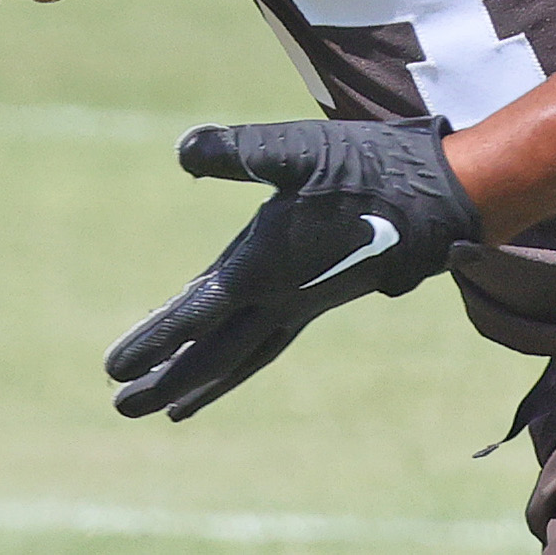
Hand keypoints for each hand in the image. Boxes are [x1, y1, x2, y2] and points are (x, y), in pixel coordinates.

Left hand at [104, 117, 481, 420]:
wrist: (443, 197)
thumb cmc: (367, 168)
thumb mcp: (295, 150)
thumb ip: (237, 151)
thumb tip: (182, 152)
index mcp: (267, 267)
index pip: (196, 313)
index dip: (153, 339)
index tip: (112, 369)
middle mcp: (282, 296)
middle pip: (213, 353)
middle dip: (167, 379)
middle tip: (121, 405)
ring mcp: (302, 301)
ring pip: (241, 355)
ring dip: (202, 380)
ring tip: (167, 406)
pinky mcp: (319, 294)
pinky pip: (266, 340)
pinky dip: (238, 359)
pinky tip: (226, 354)